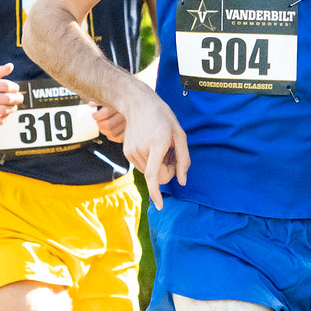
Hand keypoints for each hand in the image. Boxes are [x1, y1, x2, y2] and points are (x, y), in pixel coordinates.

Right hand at [0, 62, 22, 125]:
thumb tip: (10, 66)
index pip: (5, 85)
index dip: (14, 87)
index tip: (16, 88)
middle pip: (6, 99)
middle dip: (17, 98)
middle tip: (19, 98)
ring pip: (4, 110)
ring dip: (13, 108)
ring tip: (14, 105)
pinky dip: (6, 117)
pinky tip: (6, 113)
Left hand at [93, 103, 125, 141]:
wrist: (135, 109)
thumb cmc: (119, 105)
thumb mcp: (109, 101)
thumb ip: (100, 101)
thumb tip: (91, 104)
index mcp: (120, 106)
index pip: (106, 113)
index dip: (97, 116)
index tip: (94, 115)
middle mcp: (125, 116)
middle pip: (108, 124)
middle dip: (100, 124)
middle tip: (98, 121)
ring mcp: (127, 125)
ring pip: (112, 132)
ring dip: (104, 131)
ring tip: (102, 126)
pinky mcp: (128, 133)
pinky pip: (118, 138)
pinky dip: (111, 136)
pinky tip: (109, 131)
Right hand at [120, 92, 189, 208]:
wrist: (137, 104)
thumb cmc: (162, 118)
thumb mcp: (179, 135)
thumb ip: (183, 160)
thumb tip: (182, 182)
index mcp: (157, 145)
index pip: (154, 176)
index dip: (156, 193)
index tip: (159, 206)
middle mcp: (142, 150)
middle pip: (157, 177)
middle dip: (167, 171)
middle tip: (171, 155)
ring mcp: (132, 152)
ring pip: (150, 173)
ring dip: (158, 166)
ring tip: (160, 148)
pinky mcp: (127, 153)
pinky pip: (143, 167)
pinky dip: (150, 162)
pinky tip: (152, 147)